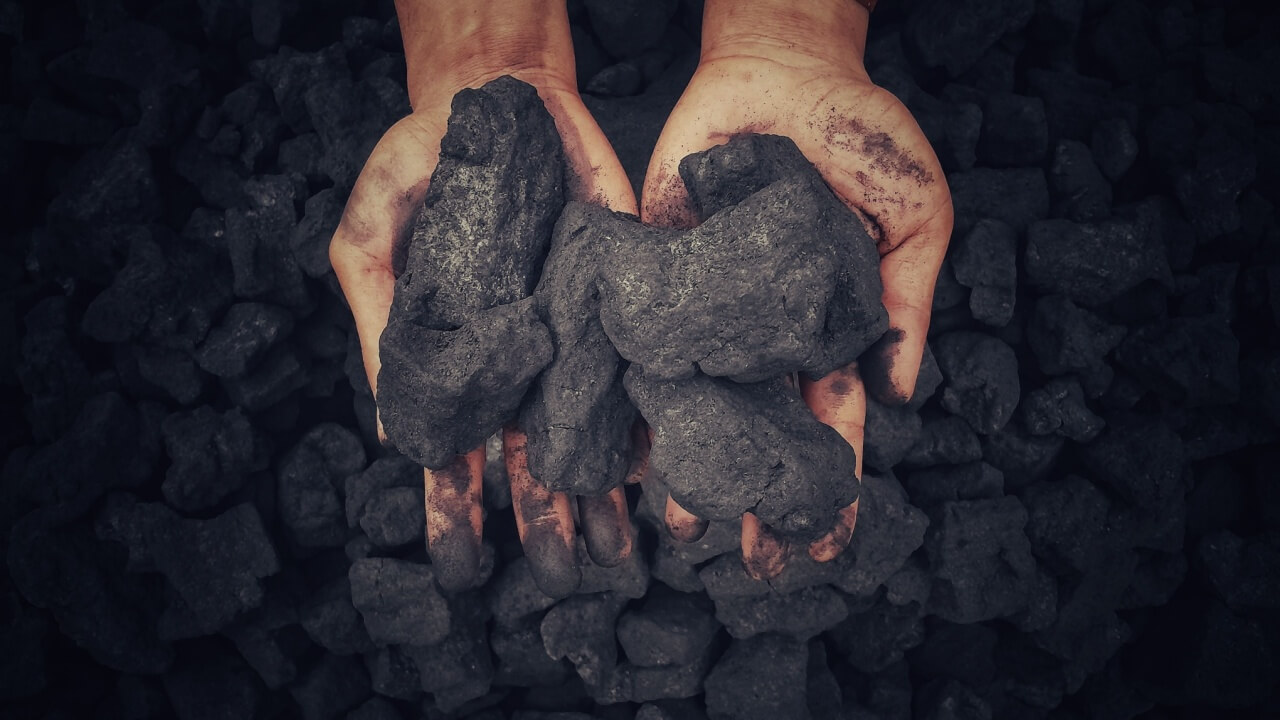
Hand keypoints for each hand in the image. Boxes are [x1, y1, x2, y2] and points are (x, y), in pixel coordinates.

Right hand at [329, 0, 638, 594]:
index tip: (461, 568)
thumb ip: (379, 329)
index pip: (454, 448)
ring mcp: (575, 334)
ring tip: (615, 553)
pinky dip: (652, 419)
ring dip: (601, 495)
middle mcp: (520, 360)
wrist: (497, 97)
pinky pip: (641, 368)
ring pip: (590, 430)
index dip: (455, 508)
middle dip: (543, 519)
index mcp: (457, 358)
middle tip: (560, 576)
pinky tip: (663, 472)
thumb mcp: (371, 239)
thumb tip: (385, 432)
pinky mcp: (623, 298)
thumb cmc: (417, 167)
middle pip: (531, 457)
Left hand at [641, 0, 952, 578]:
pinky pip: (637, 336)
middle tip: (749, 563)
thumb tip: (904, 394)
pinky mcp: (655, 267)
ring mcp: (704, 303)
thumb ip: (907, 301)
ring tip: (678, 532)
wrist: (788, 67)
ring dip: (689, 466)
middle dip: (756, 494)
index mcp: (821, 327)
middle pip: (755, 428)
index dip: (829, 480)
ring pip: (693, 399)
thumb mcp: (915, 215)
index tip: (828, 543)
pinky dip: (629, 390)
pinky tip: (622, 448)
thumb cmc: (865, 133)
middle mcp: (759, 329)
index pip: (829, 418)